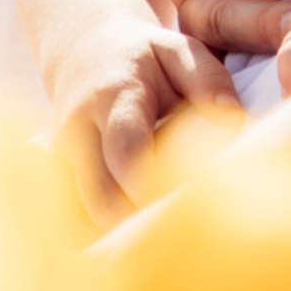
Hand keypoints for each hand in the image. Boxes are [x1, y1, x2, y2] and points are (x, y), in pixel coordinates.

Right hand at [53, 18, 238, 222]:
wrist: (83, 50)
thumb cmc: (143, 55)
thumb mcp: (178, 49)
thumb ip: (208, 80)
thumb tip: (234, 119)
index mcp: (114, 98)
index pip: (128, 153)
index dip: (157, 185)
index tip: (194, 203)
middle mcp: (79, 132)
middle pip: (100, 198)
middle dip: (140, 224)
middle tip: (183, 233)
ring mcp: (62, 158)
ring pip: (80, 218)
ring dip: (119, 236)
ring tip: (162, 240)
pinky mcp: (56, 177)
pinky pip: (72, 221)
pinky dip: (101, 235)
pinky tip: (133, 235)